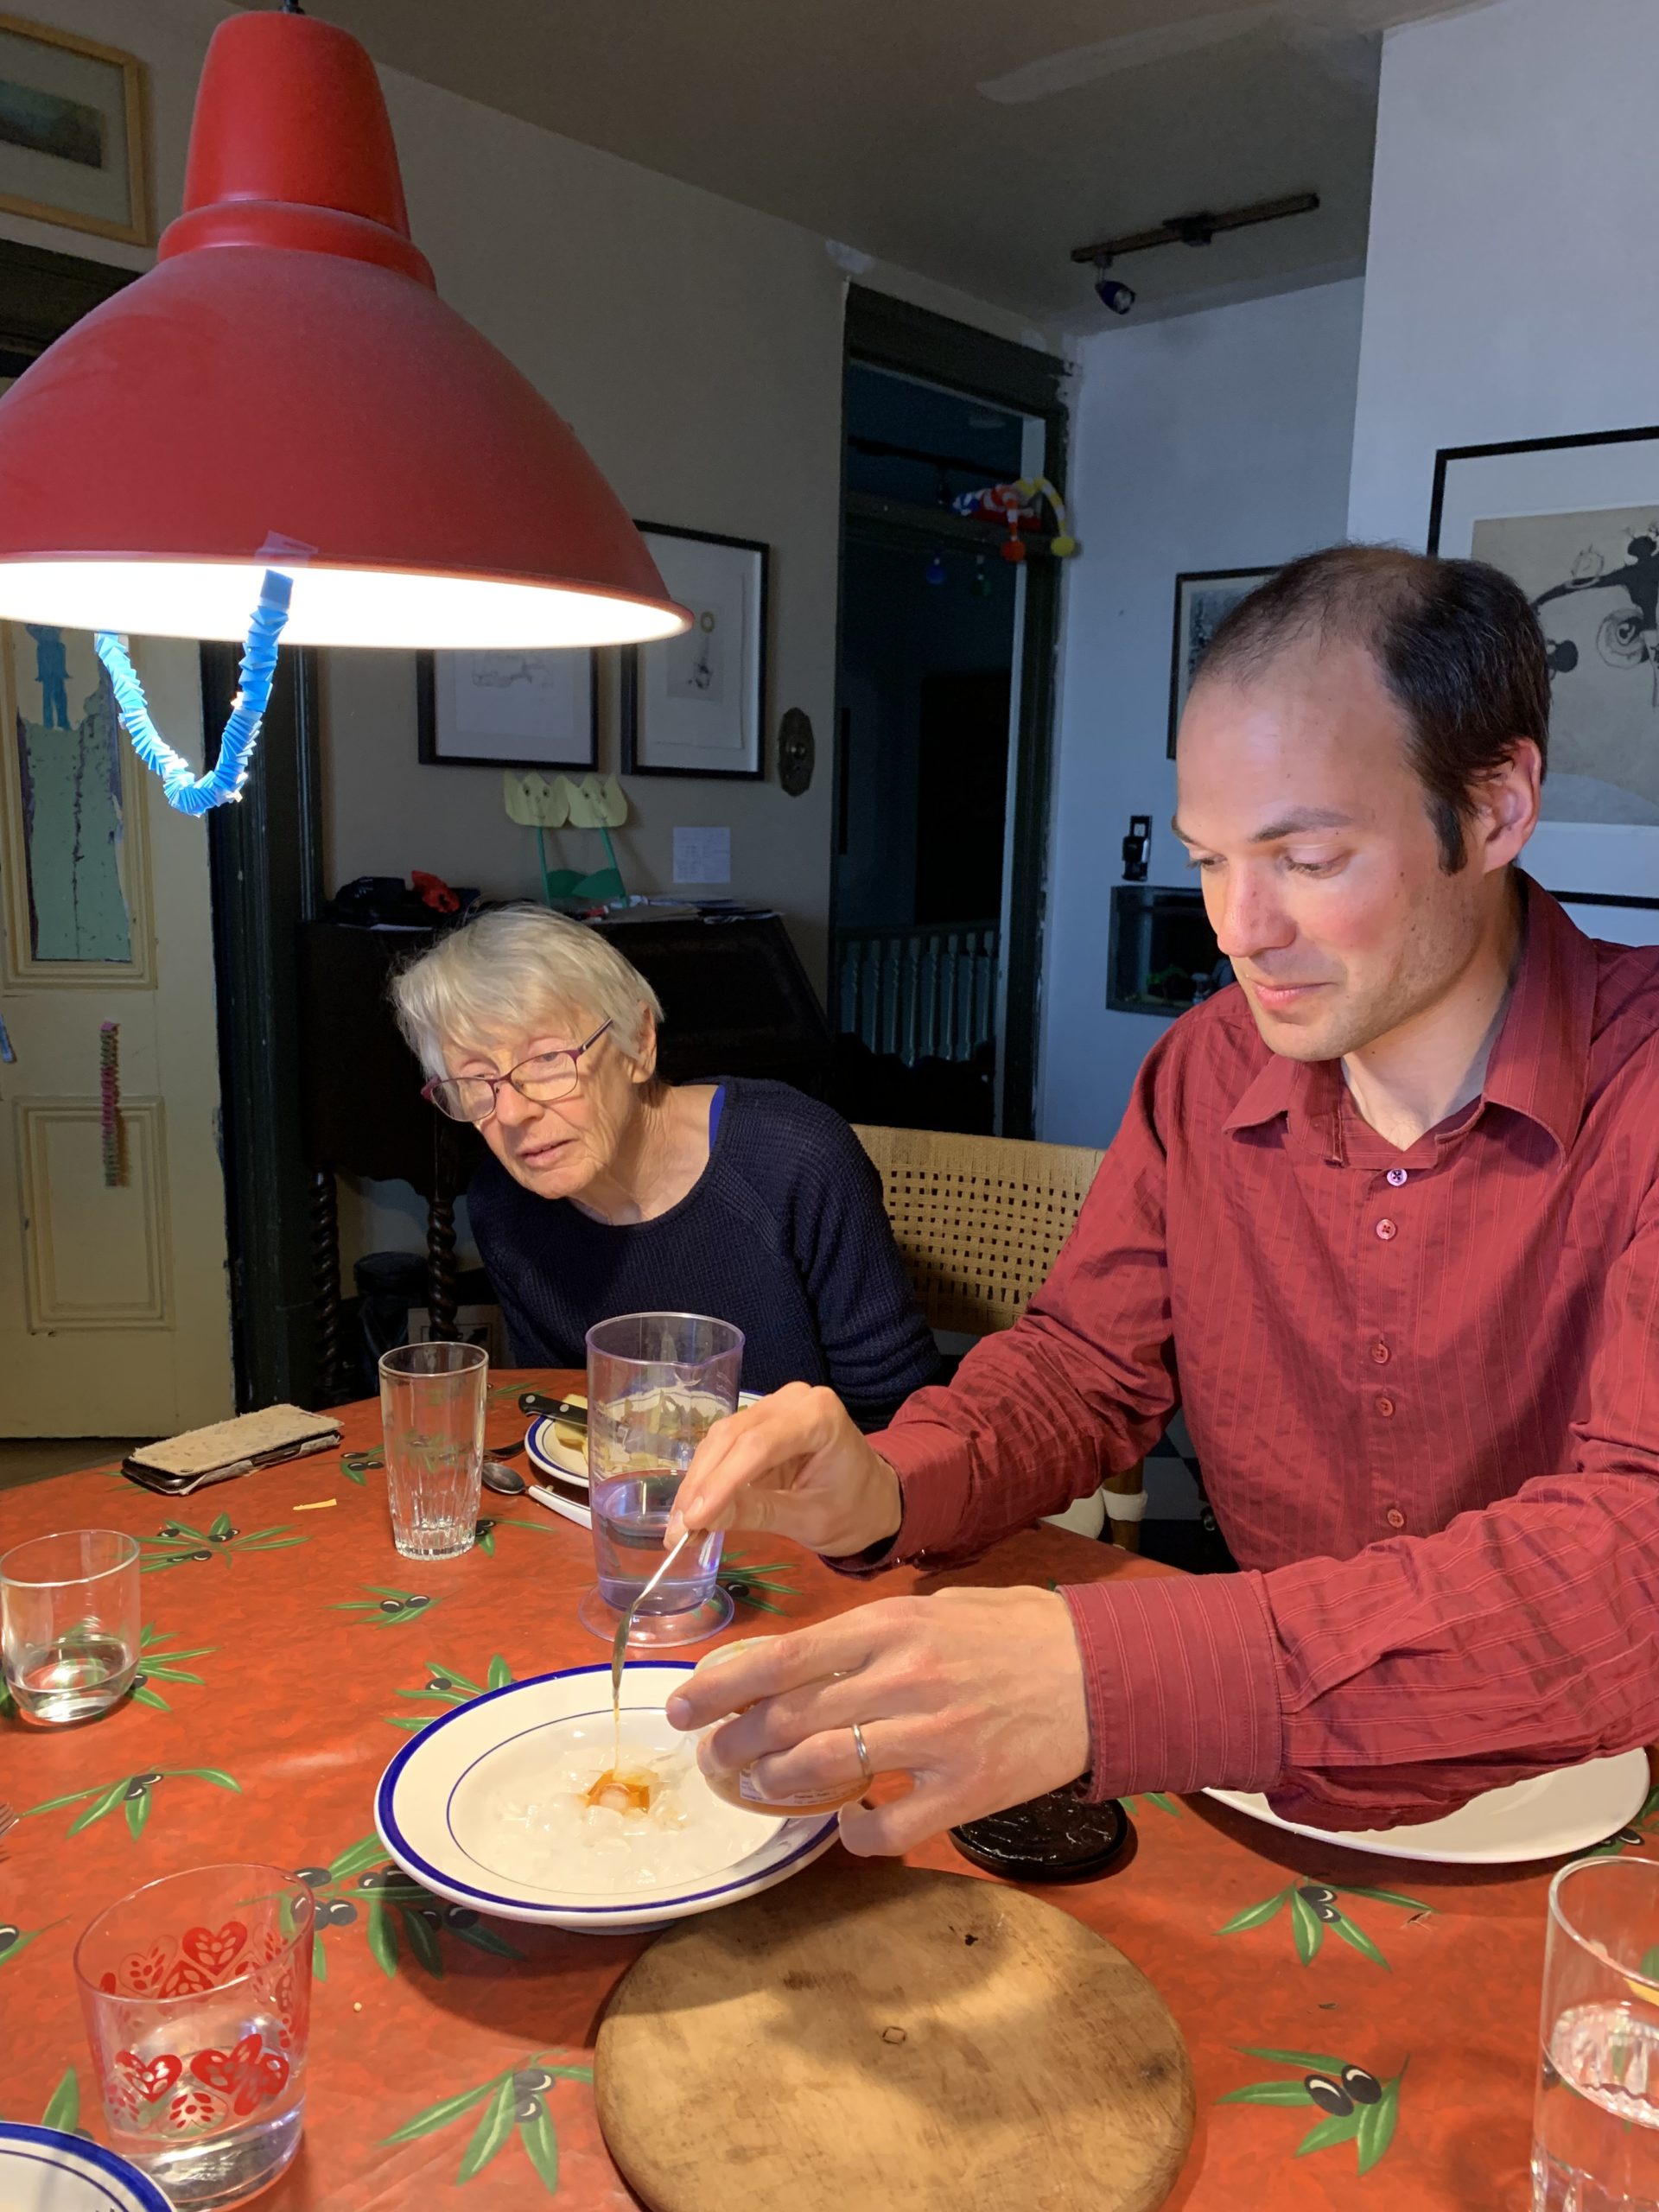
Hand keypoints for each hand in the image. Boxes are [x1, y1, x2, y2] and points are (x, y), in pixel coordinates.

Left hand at [665, 1587, 1091, 1854]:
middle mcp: (903, 1678)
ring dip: (778, 1787)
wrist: (1104, 1671)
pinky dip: (856, 1832)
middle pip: (788, 1719)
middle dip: (735, 1745)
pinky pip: (889, 1828)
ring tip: (760, 1791)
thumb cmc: (1017, 1633)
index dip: (718, 1687)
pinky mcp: (967, 1790)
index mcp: (890, 1626)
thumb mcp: (936, 1608)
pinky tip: (850, 1822)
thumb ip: (870, 1635)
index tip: (682, 1708)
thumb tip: (802, 1664)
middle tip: (714, 1760)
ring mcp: (934, 1737)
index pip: (780, 1658)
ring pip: (824, 1770)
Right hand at [666, 1382, 902, 1559]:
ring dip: (698, 1481)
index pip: (759, 1446)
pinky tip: (693, 1507)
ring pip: (722, 1439)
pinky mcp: (760, 1419)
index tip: (693, 1520)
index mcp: (819, 1417)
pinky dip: (707, 1476)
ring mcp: (775, 1405)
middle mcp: (794, 1400)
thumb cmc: (853, 1510)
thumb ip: (757, 1513)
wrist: (874, 1497)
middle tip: (677, 1530)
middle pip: (733, 1437)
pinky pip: (726, 1444)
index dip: (721, 1482)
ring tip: (680, 1525)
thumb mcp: (809, 1521)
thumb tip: (700, 1520)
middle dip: (701, 1485)